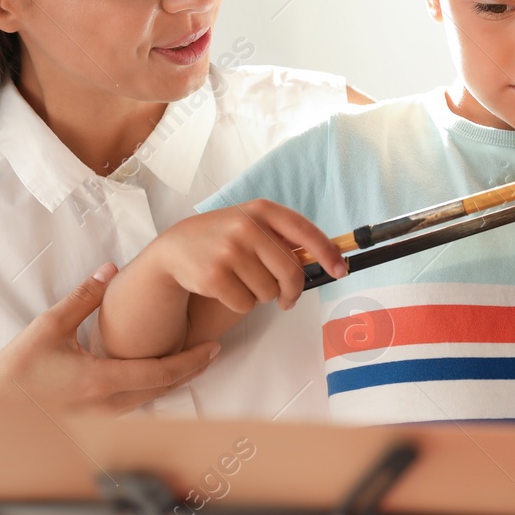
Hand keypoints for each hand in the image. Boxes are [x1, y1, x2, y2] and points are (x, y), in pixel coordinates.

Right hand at [0, 265, 221, 415]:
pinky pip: (134, 405)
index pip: (161, 372)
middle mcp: (106, 404)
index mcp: (100, 380)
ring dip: (174, 381)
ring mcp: (101, 417)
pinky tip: (159, 374)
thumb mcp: (51, 324)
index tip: (213, 347)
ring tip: (193, 359)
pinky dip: (153, 389)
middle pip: (164, 389)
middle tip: (213, 351)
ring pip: (151, 400)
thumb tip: (110, 268)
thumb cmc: (18, 368)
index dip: (192, 360)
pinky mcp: (93, 419)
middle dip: (192, 371)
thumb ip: (85, 296)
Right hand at [159, 199, 347, 313]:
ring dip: (262, 295)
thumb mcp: (251, 224)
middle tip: (288, 299)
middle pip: (291, 272)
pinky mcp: (214, 276)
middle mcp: (247, 227)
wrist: (174, 248)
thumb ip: (283, 238)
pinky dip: (242, 303)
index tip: (340, 270)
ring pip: (269, 292)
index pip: (305, 231)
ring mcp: (229, 251)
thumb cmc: (223, 238)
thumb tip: (326, 262)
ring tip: (244, 281)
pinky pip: (247, 304)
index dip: (327, 252)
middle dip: (293, 291)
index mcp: (262, 210)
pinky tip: (227, 288)